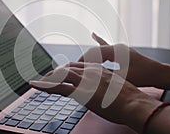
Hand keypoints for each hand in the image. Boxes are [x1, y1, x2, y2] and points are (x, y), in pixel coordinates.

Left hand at [30, 63, 160, 131]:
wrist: (134, 103)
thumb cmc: (129, 100)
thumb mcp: (117, 88)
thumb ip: (107, 87)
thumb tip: (102, 93)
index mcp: (99, 70)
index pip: (78, 66)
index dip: (67, 69)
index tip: (61, 73)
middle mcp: (90, 71)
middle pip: (67, 68)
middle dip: (55, 72)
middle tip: (46, 77)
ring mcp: (85, 80)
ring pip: (60, 75)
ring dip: (48, 78)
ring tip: (37, 82)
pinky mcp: (80, 90)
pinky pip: (57, 86)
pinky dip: (44, 85)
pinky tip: (35, 85)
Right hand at [78, 33, 169, 86]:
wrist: (160, 74)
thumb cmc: (144, 76)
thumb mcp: (122, 79)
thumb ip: (105, 77)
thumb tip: (89, 79)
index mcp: (117, 51)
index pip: (94, 53)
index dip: (83, 61)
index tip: (74, 69)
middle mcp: (117, 47)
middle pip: (95, 51)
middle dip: (85, 60)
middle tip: (74, 68)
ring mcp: (120, 49)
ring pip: (100, 51)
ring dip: (91, 58)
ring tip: (79, 62)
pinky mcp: (123, 53)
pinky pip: (107, 48)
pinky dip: (99, 42)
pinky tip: (93, 35)